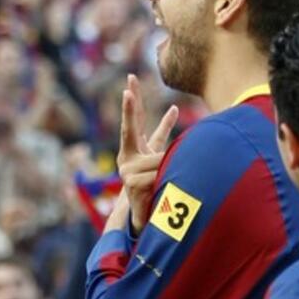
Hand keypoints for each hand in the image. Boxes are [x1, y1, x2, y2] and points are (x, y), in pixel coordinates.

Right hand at [116, 75, 177, 232]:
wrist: (145, 214)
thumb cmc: (153, 182)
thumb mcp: (158, 156)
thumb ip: (161, 134)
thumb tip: (173, 110)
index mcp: (132, 149)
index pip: (134, 122)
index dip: (132, 105)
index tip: (129, 86)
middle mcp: (125, 157)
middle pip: (131, 127)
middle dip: (131, 106)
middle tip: (129, 84)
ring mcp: (127, 170)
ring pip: (156, 157)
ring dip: (166, 165)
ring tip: (165, 176)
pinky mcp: (132, 182)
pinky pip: (155, 172)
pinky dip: (162, 175)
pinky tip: (159, 178)